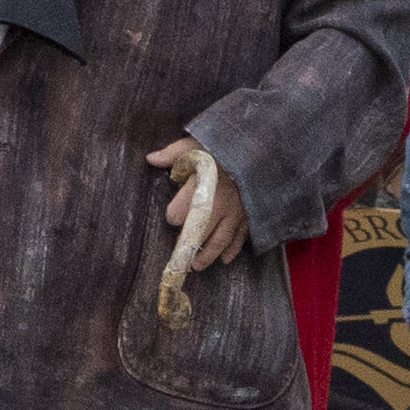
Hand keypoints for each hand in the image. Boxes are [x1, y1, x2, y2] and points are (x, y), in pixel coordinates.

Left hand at [145, 138, 250, 291]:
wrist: (258, 147)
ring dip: (208, 255)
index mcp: (200, 188)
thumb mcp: (195, 144)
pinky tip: (225, 259)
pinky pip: (241, 237)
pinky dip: (233, 250)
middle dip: (188, 247)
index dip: (174, 215)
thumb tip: (151, 158)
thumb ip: (173, 153)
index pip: (178, 213)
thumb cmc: (222, 146)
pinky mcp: (250, 215)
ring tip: (197, 265)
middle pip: (199, 234)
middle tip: (181, 258)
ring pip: (220, 240)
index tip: (173, 215)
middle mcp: (217, 205)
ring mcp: (235, 212)